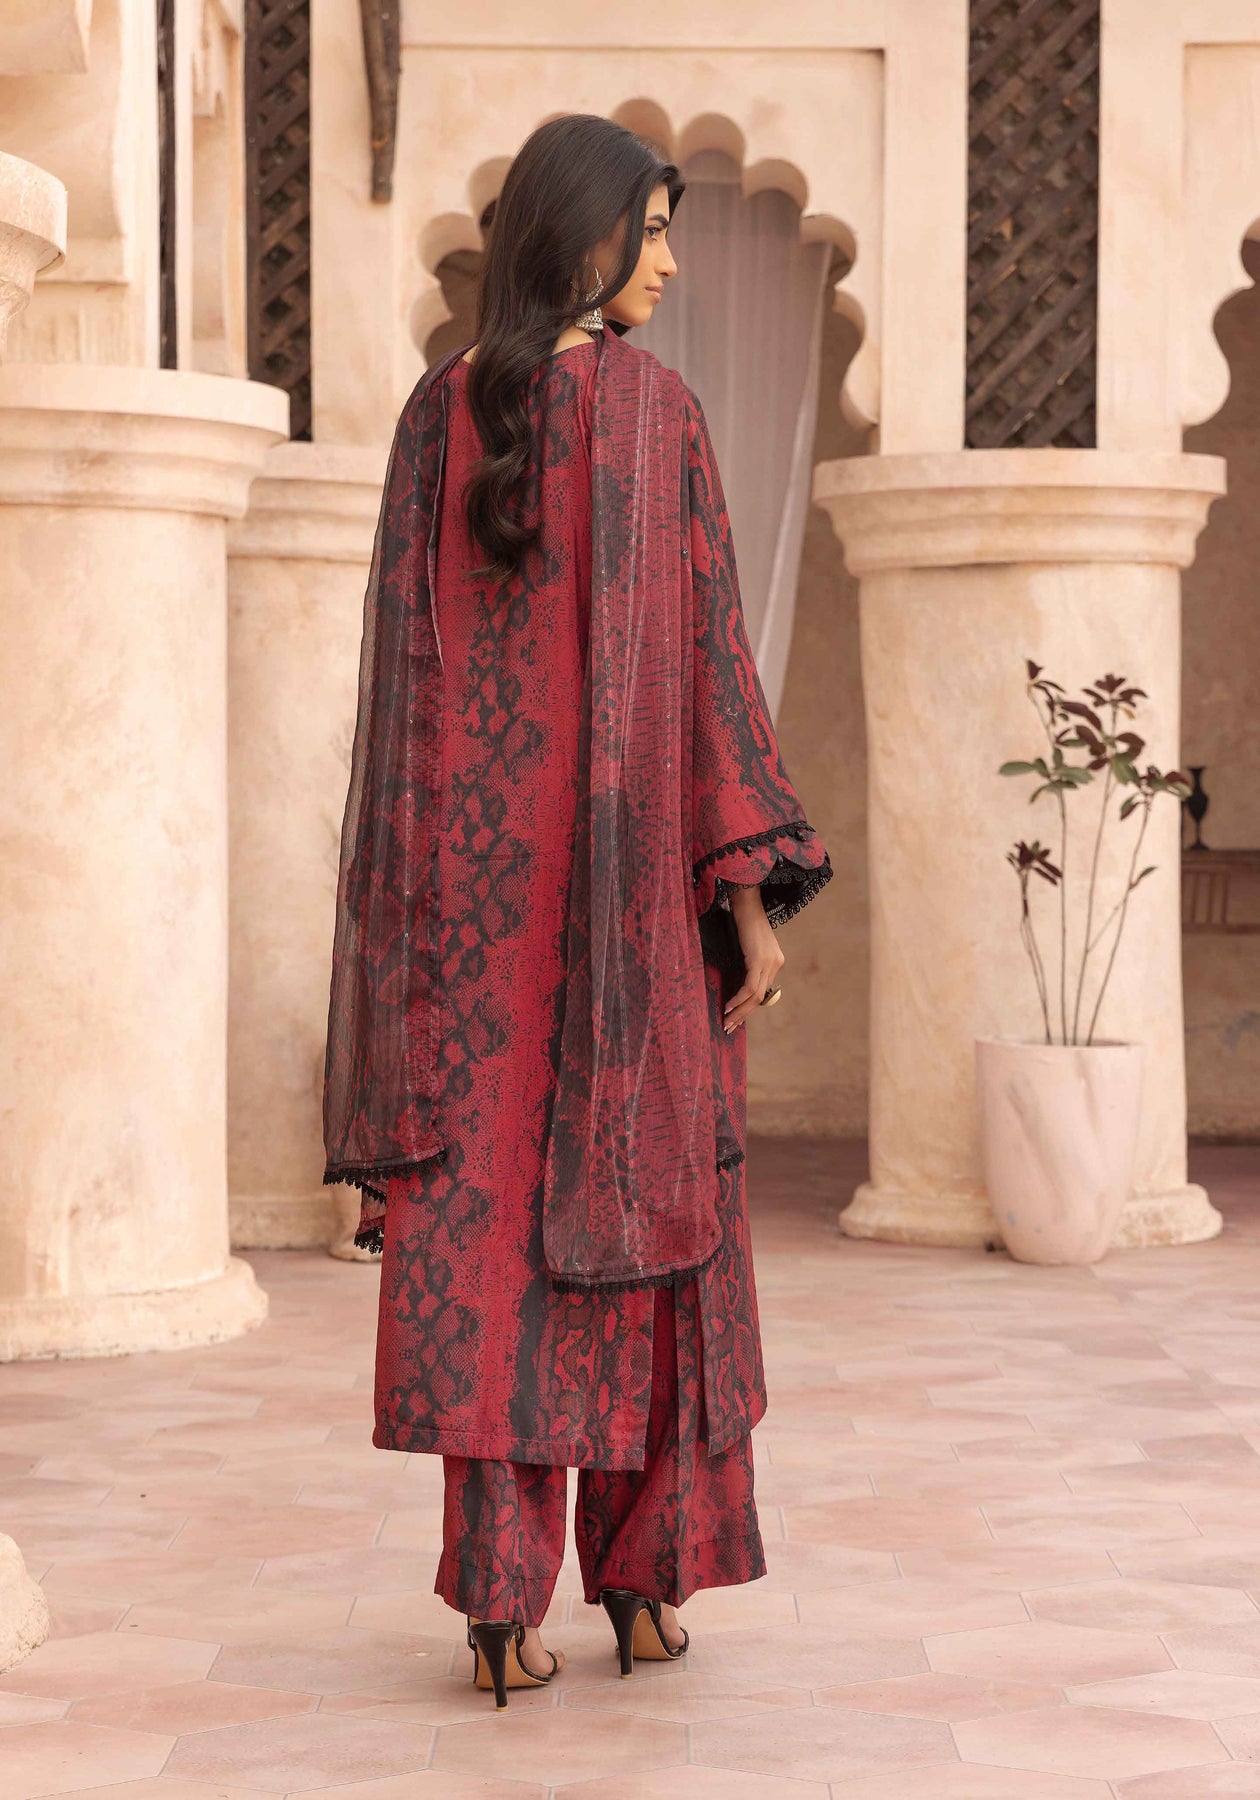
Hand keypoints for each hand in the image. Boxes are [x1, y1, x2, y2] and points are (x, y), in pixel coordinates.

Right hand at [722, 885, 783, 1032]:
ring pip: (756, 997)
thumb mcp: (748, 946)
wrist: (746, 901)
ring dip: (740, 1011)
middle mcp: (776, 964)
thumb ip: (749, 963)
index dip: (748, 1008)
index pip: (763, 992)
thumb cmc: (743, 921)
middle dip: (743, 1015)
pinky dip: (738, 999)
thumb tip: (739, 984)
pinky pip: (750, 987)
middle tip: (729, 1027)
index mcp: (775, 962)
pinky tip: (728, 1005)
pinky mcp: (759, 960)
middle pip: (760, 999)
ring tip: (726, 1021)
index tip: (735, 1019)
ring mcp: (769, 962)